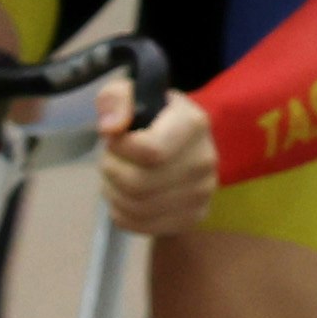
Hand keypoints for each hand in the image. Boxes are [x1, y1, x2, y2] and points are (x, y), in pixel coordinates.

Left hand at [96, 79, 219, 237]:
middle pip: (138, 184)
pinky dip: (120, 212)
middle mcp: (205, 160)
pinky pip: (141, 225)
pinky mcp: (194, 217)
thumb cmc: (145, 113)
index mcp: (193, 124)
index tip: (113, 137)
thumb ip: (115, 98)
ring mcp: (203, 192)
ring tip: (117, 175)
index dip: (119, 148)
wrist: (174, 138)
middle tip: (111, 158)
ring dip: (113, 191)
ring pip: (137, 208)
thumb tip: (112, 128)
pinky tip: (124, 195)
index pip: (150, 151)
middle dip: (110, 170)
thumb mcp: (127, 92)